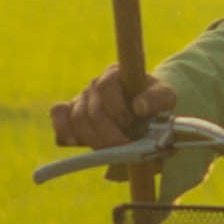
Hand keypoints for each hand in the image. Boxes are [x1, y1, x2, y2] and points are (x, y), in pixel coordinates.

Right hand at [48, 62, 173, 152]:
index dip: (115, 109)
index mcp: (116, 73)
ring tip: (111, 150)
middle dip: (109, 135)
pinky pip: (58, 114)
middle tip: (124, 148)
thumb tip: (138, 107)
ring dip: (94, 139)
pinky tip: (75, 141)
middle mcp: (96, 83)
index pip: (106, 86)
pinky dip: (63, 128)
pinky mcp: (70, 110)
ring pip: (78, 119)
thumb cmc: (154, 105)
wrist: (144, 113)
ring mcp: (82, 96)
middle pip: (93, 111)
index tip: (129, 123)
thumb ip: (156, 99)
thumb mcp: (165, 98)